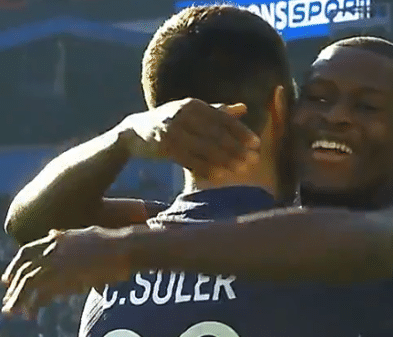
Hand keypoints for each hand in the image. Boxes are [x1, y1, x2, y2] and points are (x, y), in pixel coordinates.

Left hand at [0, 227, 131, 316]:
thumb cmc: (113, 242)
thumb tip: (55, 235)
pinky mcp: (68, 278)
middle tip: (8, 302)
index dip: (14, 267)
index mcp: (58, 239)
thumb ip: (68, 237)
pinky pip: (43, 293)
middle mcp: (54, 250)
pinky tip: (30, 314)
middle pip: (25, 271)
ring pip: (29, 283)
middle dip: (14, 288)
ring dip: (18, 299)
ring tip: (11, 312)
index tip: (6, 280)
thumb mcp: (86, 233)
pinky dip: (34, 305)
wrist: (126, 247)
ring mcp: (60, 264)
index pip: (26, 253)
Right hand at [119, 98, 260, 177]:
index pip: (222, 119)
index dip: (241, 131)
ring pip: (204, 148)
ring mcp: (172, 131)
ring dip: (225, 160)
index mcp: (194, 105)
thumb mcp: (193, 112)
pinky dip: (205, 168)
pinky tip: (219, 176)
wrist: (136, 132)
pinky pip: (189, 160)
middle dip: (236, 148)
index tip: (257, 144)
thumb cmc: (171, 122)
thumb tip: (244, 108)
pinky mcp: (164, 147)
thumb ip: (218, 111)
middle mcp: (183, 115)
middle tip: (253, 160)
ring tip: (240, 169)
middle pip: (216, 134)